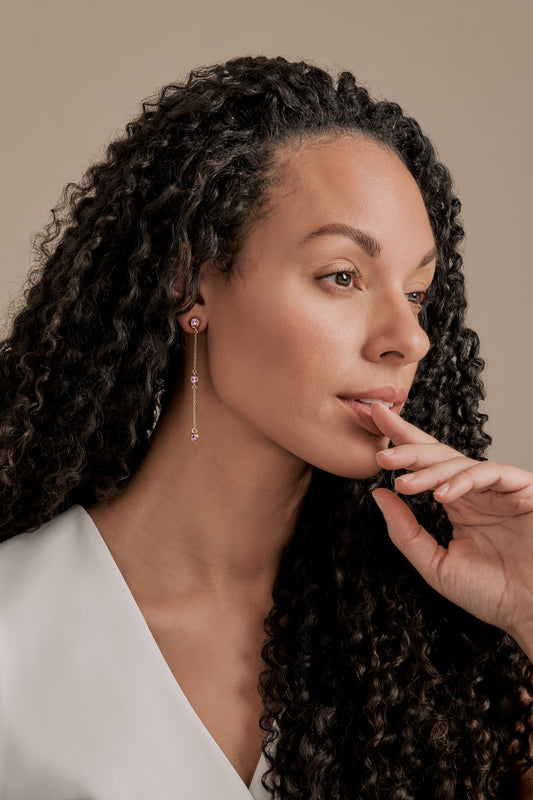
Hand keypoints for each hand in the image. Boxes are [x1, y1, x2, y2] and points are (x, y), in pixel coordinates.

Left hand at [370, 403, 532, 654]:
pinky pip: (489, 473)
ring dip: (428, 470)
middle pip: (437, 454)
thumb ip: (406, 532)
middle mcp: (476, 491)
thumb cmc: (492, 594)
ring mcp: (499, 489)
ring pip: (458, 462)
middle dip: (407, 444)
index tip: (372, 425)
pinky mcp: (523, 489)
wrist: (531, 612)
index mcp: (457, 503)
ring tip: (404, 484)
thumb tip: (379, 494)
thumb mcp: (435, 564)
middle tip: (380, 451)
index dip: (400, 443)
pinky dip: (463, 480)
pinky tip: (442, 495)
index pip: (425, 466)